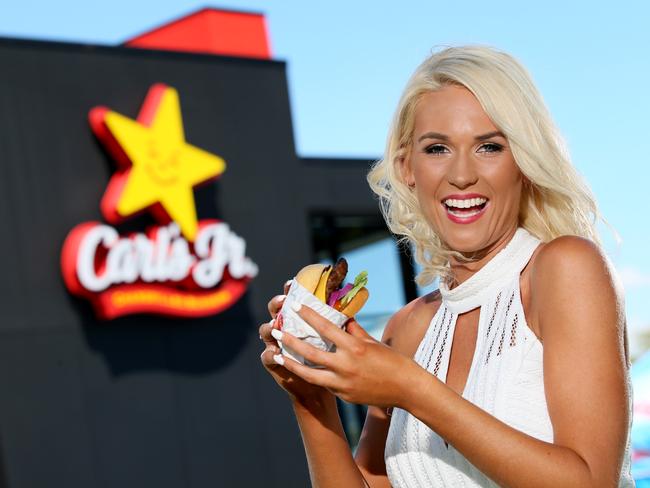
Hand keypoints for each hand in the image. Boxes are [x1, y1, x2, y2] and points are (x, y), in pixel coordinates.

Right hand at [259, 280, 333, 405]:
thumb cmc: (332, 363)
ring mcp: (277, 345)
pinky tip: (275, 352)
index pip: (293, 301)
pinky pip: (267, 357)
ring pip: (267, 332)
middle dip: (276, 304)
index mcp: (299, 321)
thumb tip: (351, 306)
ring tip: (274, 325)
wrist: (319, 392)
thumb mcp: (340, 343)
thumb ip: (343, 326)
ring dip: (269, 327)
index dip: (290, 290)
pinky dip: (270, 354)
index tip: (292, 282)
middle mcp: (285, 329)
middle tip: (283, 300)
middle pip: (275, 312)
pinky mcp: (274, 364)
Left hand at [271, 303, 415, 407]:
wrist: (406, 389)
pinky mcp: (343, 396)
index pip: (326, 328)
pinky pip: (324, 384)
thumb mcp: (371, 342)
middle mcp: (346, 365)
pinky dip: (312, 375)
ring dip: (291, 364)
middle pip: (310, 353)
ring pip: (309, 374)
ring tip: (277, 355)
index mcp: (354, 347)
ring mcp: (343, 383)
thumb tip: (341, 316)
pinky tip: (301, 369)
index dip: (309, 316)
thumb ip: (353, 330)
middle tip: (274, 331)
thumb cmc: (392, 361)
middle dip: (289, 342)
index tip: (295, 307)